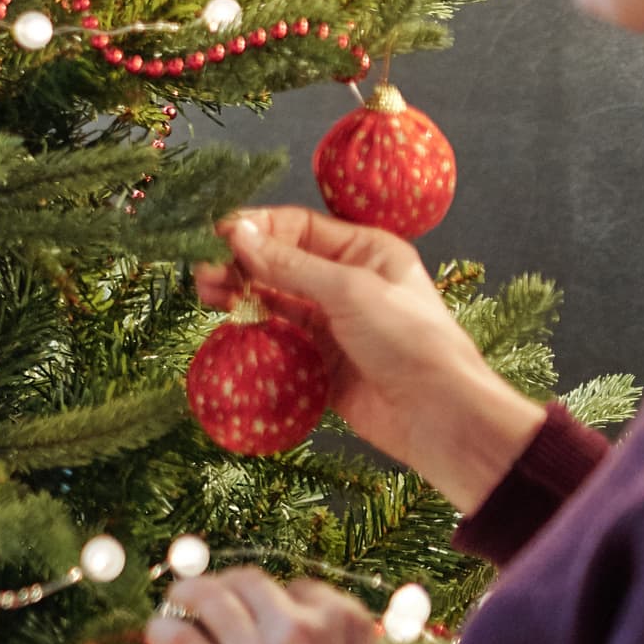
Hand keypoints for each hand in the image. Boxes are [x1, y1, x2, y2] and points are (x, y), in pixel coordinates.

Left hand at [142, 568, 449, 643]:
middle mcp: (300, 622)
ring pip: (209, 597)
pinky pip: (178, 640)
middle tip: (214, 600)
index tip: (267, 616)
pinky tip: (159, 637)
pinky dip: (163, 633)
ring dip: (189, 595)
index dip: (280, 603)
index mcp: (346, 620)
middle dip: (231, 588)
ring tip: (177, 601)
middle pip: (250, 582)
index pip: (300, 589)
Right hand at [197, 207, 546, 510]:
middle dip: (240, 263)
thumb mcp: (350, 291)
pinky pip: (276, 336)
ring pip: (272, 298)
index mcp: (365, 251)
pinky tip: (230, 325)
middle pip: (279, 261)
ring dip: (239, 293)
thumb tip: (237, 233)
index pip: (298, 226)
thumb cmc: (409, 341)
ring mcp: (332, 322)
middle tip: (204, 273)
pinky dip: (251, 329)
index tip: (217, 237)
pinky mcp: (319, 360)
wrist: (439, 417)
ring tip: (206, 295)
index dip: (256, 228)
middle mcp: (346, 282)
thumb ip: (289, 264)